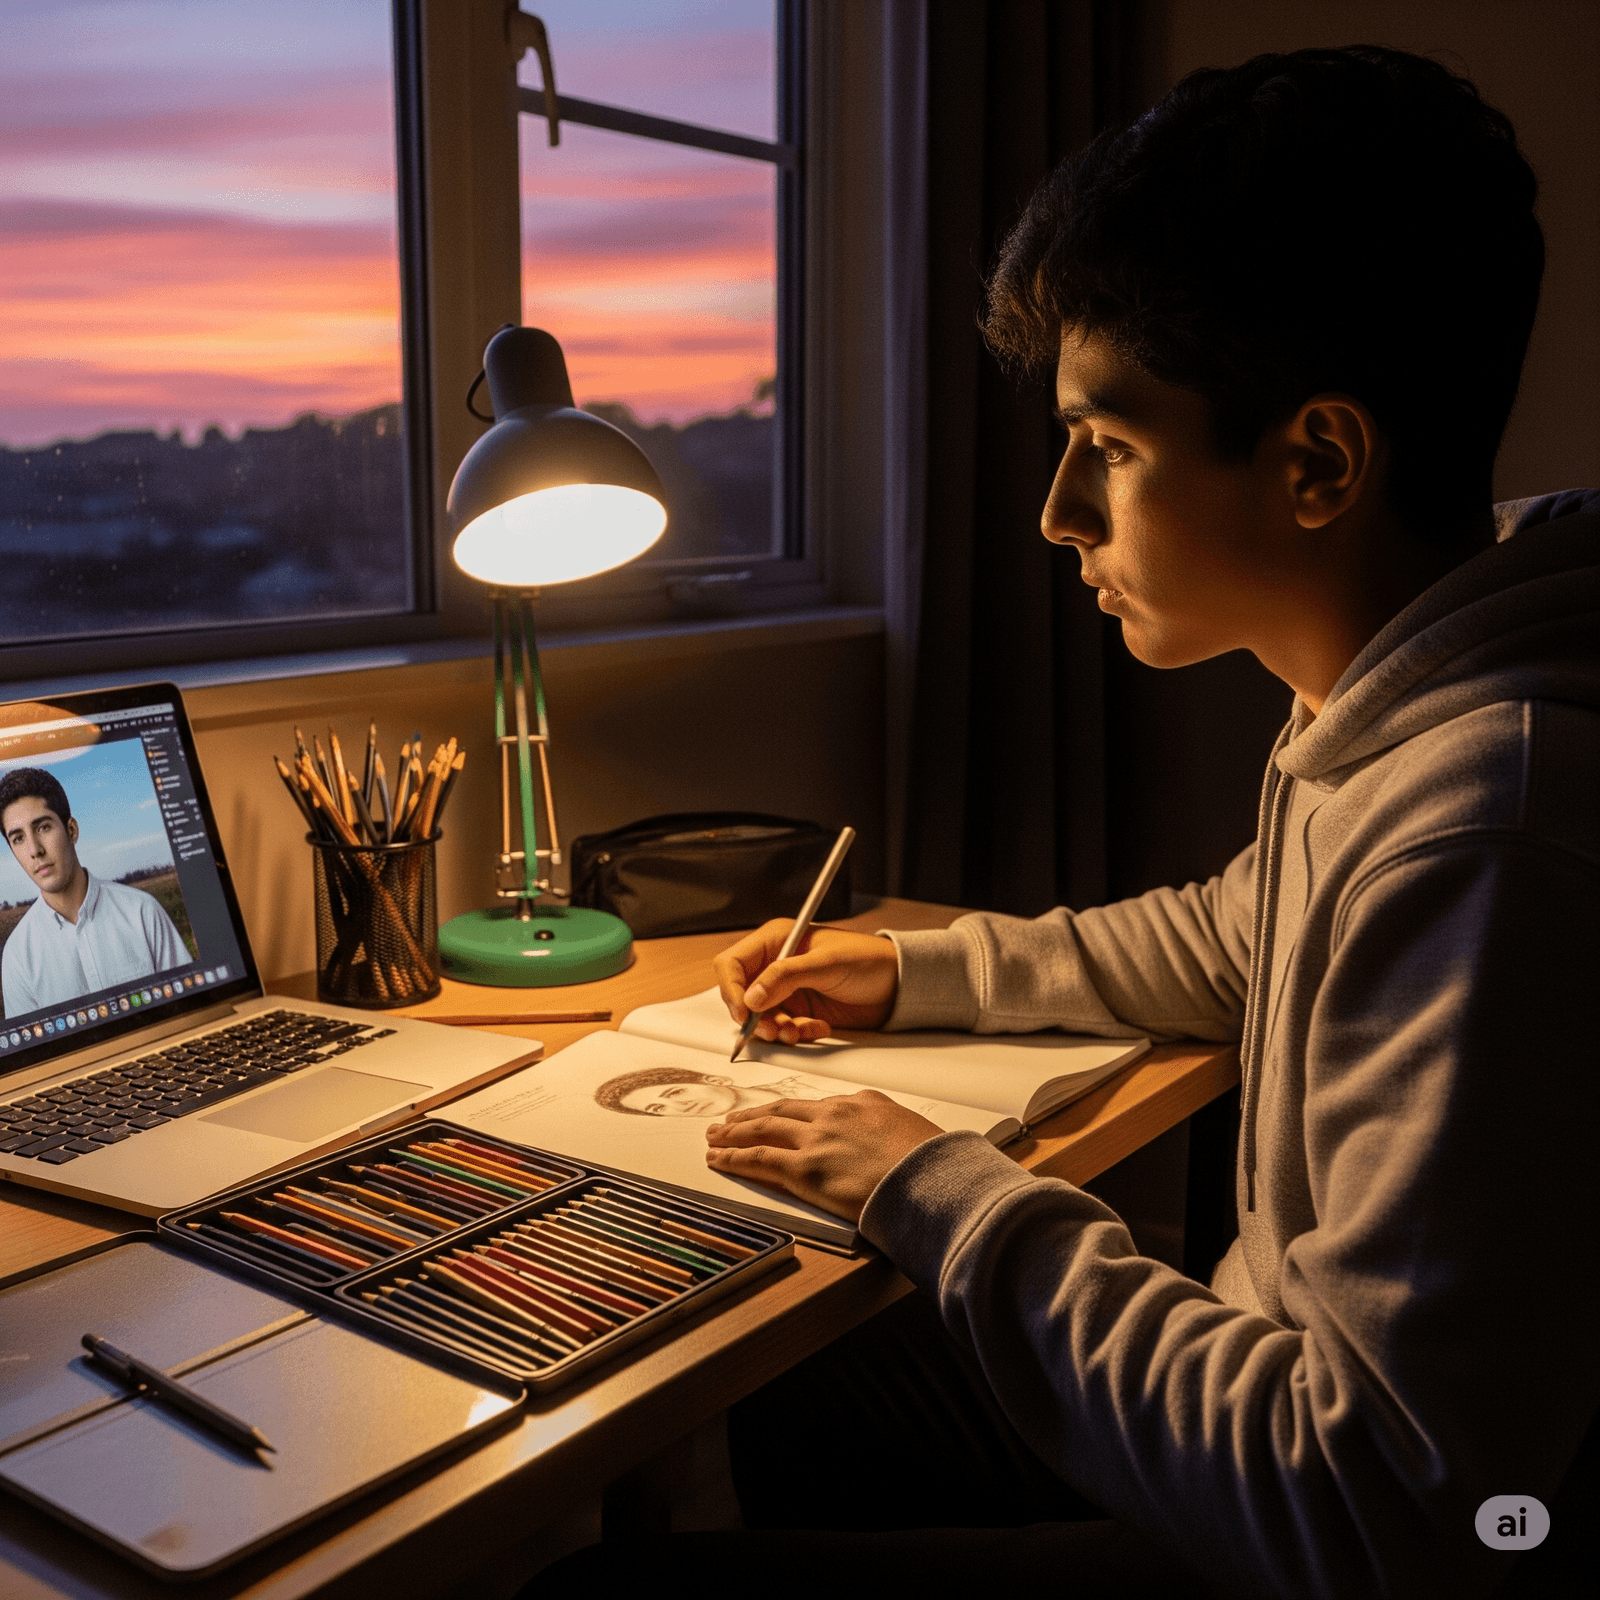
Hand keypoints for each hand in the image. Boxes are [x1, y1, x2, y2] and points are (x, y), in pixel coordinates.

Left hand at [705, 1091, 943, 1221]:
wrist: (933, 1180)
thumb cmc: (933, 1165)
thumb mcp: (914, 1134)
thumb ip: (890, 1135)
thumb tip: (886, 1149)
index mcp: (863, 1102)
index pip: (817, 1106)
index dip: (791, 1113)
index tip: (779, 1116)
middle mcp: (835, 1113)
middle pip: (783, 1110)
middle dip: (754, 1115)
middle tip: (732, 1119)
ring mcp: (817, 1139)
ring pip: (763, 1129)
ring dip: (735, 1132)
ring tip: (716, 1135)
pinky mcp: (805, 1169)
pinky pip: (759, 1159)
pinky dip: (733, 1157)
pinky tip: (718, 1158)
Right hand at [713, 921, 898, 1043]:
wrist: (898, 985)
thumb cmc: (868, 960)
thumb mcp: (826, 964)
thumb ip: (785, 978)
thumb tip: (751, 997)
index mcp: (776, 941)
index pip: (733, 964)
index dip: (732, 989)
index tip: (744, 1012)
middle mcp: (776, 965)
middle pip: (742, 995)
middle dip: (755, 1017)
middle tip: (774, 1029)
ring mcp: (787, 990)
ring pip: (761, 1017)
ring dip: (777, 1029)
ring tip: (799, 1032)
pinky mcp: (800, 1011)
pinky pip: (783, 1029)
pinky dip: (796, 1034)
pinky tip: (818, 1028)